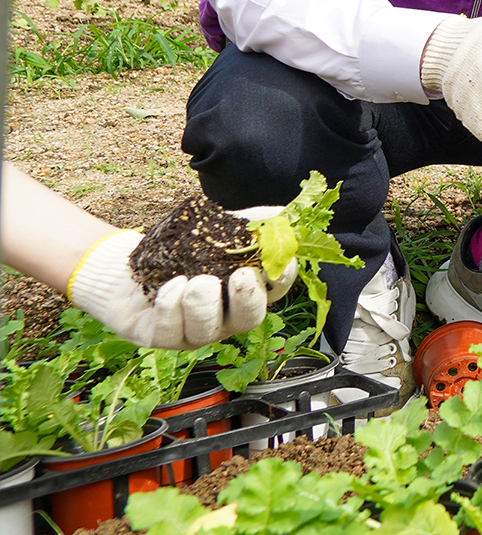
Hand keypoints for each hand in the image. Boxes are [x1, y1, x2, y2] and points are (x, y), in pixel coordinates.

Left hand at [68, 216, 295, 348]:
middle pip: (248, 319)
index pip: (274, 291)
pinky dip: (172, 305)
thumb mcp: (218, 230)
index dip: (282, 278)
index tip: (278, 262)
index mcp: (244, 292)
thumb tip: (284, 214)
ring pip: (207, 331)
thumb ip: (252, 223)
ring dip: (205, 304)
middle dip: (248, 299)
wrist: (128, 267)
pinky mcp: (160, 336)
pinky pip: (170, 331)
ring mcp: (193, 331)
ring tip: (197, 281)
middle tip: (241, 276)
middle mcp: (224, 317)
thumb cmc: (180, 249)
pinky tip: (171, 284)